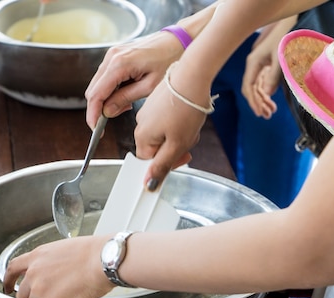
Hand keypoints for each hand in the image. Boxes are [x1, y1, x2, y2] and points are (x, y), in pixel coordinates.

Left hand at [3, 234, 112, 297]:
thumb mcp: (64, 250)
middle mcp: (34, 272)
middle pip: (22, 293)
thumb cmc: (92, 252)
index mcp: (38, 256)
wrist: (103, 259)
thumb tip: (54, 276)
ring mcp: (40, 289)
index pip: (13, 267)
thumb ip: (52, 263)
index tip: (7, 286)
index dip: (8, 279)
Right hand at [85, 31, 184, 127]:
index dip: (93, 115)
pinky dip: (111, 89)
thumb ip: (125, 99)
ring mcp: (112, 54)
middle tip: (117, 116)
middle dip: (100, 108)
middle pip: (93, 90)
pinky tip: (127, 94)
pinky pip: (106, 77)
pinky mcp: (116, 55)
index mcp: (119, 64)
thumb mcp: (150, 86)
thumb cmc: (170, 60)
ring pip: (98, 84)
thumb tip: (107, 112)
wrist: (179, 40)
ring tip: (127, 105)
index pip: (96, 95)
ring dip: (106, 99)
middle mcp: (112, 57)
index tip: (96, 130)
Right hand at [134, 65, 208, 189]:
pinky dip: (179, 123)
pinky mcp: (158, 103)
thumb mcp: (177, 144)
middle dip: (175, 148)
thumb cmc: (185, 108)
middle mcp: (141, 124)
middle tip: (189, 139)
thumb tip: (149, 185)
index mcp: (142, 136)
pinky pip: (168, 122)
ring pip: (165, 135)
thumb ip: (161, 166)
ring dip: (180, 136)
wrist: (193, 77)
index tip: (182, 156)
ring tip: (191, 126)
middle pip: (157, 148)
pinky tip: (189, 116)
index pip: (149, 162)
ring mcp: (149, 112)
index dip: (167, 163)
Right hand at [241, 16, 296, 118]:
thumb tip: (268, 94)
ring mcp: (257, 67)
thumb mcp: (279, 58)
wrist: (285, 26)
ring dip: (262, 100)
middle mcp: (252, 66)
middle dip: (258, 103)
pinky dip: (266, 93)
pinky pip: (261, 83)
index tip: (259, 112)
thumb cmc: (283, 39)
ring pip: (256, 88)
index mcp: (253, 63)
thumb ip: (273, 76)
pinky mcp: (263, 67)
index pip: (248, 87)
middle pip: (251, 89)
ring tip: (271, 112)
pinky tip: (271, 101)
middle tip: (267, 116)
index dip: (253, 101)